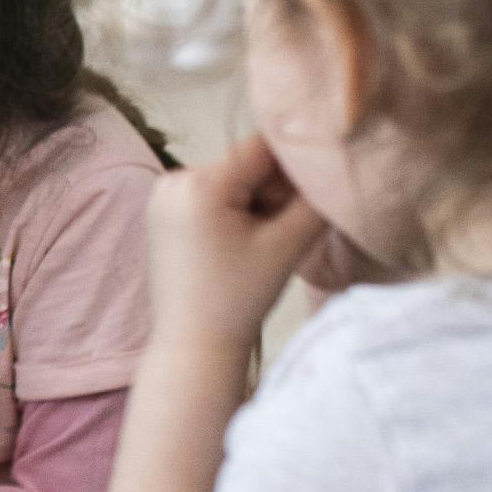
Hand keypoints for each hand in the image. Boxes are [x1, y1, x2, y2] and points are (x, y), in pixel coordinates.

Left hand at [145, 132, 331, 352]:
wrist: (194, 342)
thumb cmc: (240, 297)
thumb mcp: (287, 245)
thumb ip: (314, 199)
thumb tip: (329, 165)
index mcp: (198, 183)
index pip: (262, 148)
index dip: (295, 167)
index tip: (312, 196)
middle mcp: (173, 179)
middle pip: (245, 164)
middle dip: (273, 191)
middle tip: (285, 232)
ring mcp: (163, 194)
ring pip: (232, 179)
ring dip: (256, 202)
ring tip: (262, 244)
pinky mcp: (163, 211)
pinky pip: (212, 194)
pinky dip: (235, 211)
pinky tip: (242, 244)